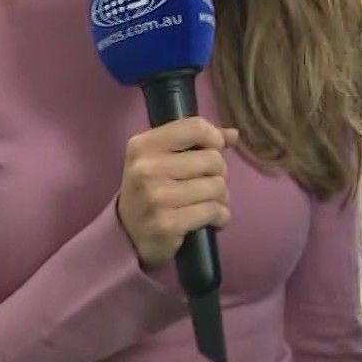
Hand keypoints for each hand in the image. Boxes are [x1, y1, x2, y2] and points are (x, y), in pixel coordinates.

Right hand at [115, 119, 239, 268]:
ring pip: (217, 186)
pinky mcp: (168, 224)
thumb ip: (196, 141)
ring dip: (221, 197)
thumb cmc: (151, 189)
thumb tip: (233, 134)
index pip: (195, 127)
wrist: (128, 234)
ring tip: (208, 203)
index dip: (214, 138)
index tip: (214, 151)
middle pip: (213, 159)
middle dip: (218, 174)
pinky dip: (221, 216)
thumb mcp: (162, 158)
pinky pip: (214, 211)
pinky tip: (211, 220)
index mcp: (144, 145)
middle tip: (207, 185)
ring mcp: (156, 197)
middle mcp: (147, 168)